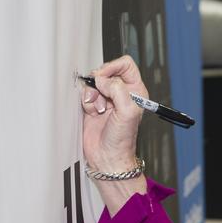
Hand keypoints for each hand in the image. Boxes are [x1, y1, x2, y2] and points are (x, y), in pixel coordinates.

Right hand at [81, 54, 146, 170]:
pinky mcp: (94, 106)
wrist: (107, 157)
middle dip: (100, 81)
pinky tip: (93, 113)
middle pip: (107, 71)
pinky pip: (86, 93)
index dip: (113, 67)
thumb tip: (102, 79)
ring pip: (94, 82)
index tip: (105, 77)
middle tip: (100, 93)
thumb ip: (117, 90)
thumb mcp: (127, 111)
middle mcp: (122, 93)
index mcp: (136, 90)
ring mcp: (107, 99)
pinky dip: (87, 101)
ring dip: (93, 94)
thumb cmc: (122, 140)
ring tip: (99, 108)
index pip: (125, 65)